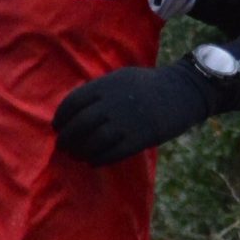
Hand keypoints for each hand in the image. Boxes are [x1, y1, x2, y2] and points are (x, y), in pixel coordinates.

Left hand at [52, 60, 211, 166]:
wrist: (182, 91)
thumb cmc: (148, 85)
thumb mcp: (121, 78)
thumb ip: (99, 91)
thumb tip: (76, 110)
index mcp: (106, 85)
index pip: (73, 103)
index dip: (61, 117)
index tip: (57, 126)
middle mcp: (113, 103)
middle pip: (79, 125)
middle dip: (67, 138)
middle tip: (63, 146)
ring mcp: (126, 122)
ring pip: (93, 142)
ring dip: (81, 151)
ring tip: (77, 156)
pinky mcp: (140, 138)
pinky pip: (112, 153)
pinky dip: (99, 159)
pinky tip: (94, 162)